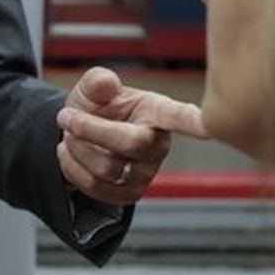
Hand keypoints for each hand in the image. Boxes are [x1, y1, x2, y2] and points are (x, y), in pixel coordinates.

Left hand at [56, 65, 208, 206]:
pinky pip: (96, 189)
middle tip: (66, 116)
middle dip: (87, 129)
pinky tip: (71, 154)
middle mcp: (159, 144)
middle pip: (128, 143)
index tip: (208, 125)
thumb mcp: (93, 86)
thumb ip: (97, 81)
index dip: (191, 121)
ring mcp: (147, 173)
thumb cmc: (97, 107)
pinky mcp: (131, 194)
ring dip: (75, 149)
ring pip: (106, 168)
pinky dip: (73, 169)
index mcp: (157, 111)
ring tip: (69, 135)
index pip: (177, 116)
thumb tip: (107, 82)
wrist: (80, 134)